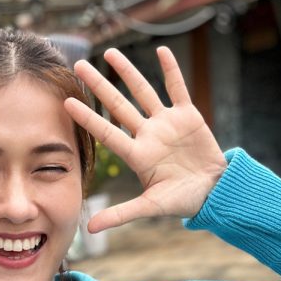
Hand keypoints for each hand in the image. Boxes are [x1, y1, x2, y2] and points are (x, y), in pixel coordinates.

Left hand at [64, 46, 227, 232]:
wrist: (214, 191)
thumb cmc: (181, 201)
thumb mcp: (149, 207)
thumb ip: (120, 214)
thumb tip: (90, 229)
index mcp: (137, 154)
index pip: (106, 132)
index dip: (88, 118)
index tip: (67, 103)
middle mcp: (147, 134)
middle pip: (118, 105)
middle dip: (99, 85)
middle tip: (78, 65)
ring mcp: (166, 123)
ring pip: (143, 91)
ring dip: (128, 72)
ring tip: (110, 53)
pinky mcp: (188, 115)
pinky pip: (178, 88)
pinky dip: (171, 70)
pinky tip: (162, 51)